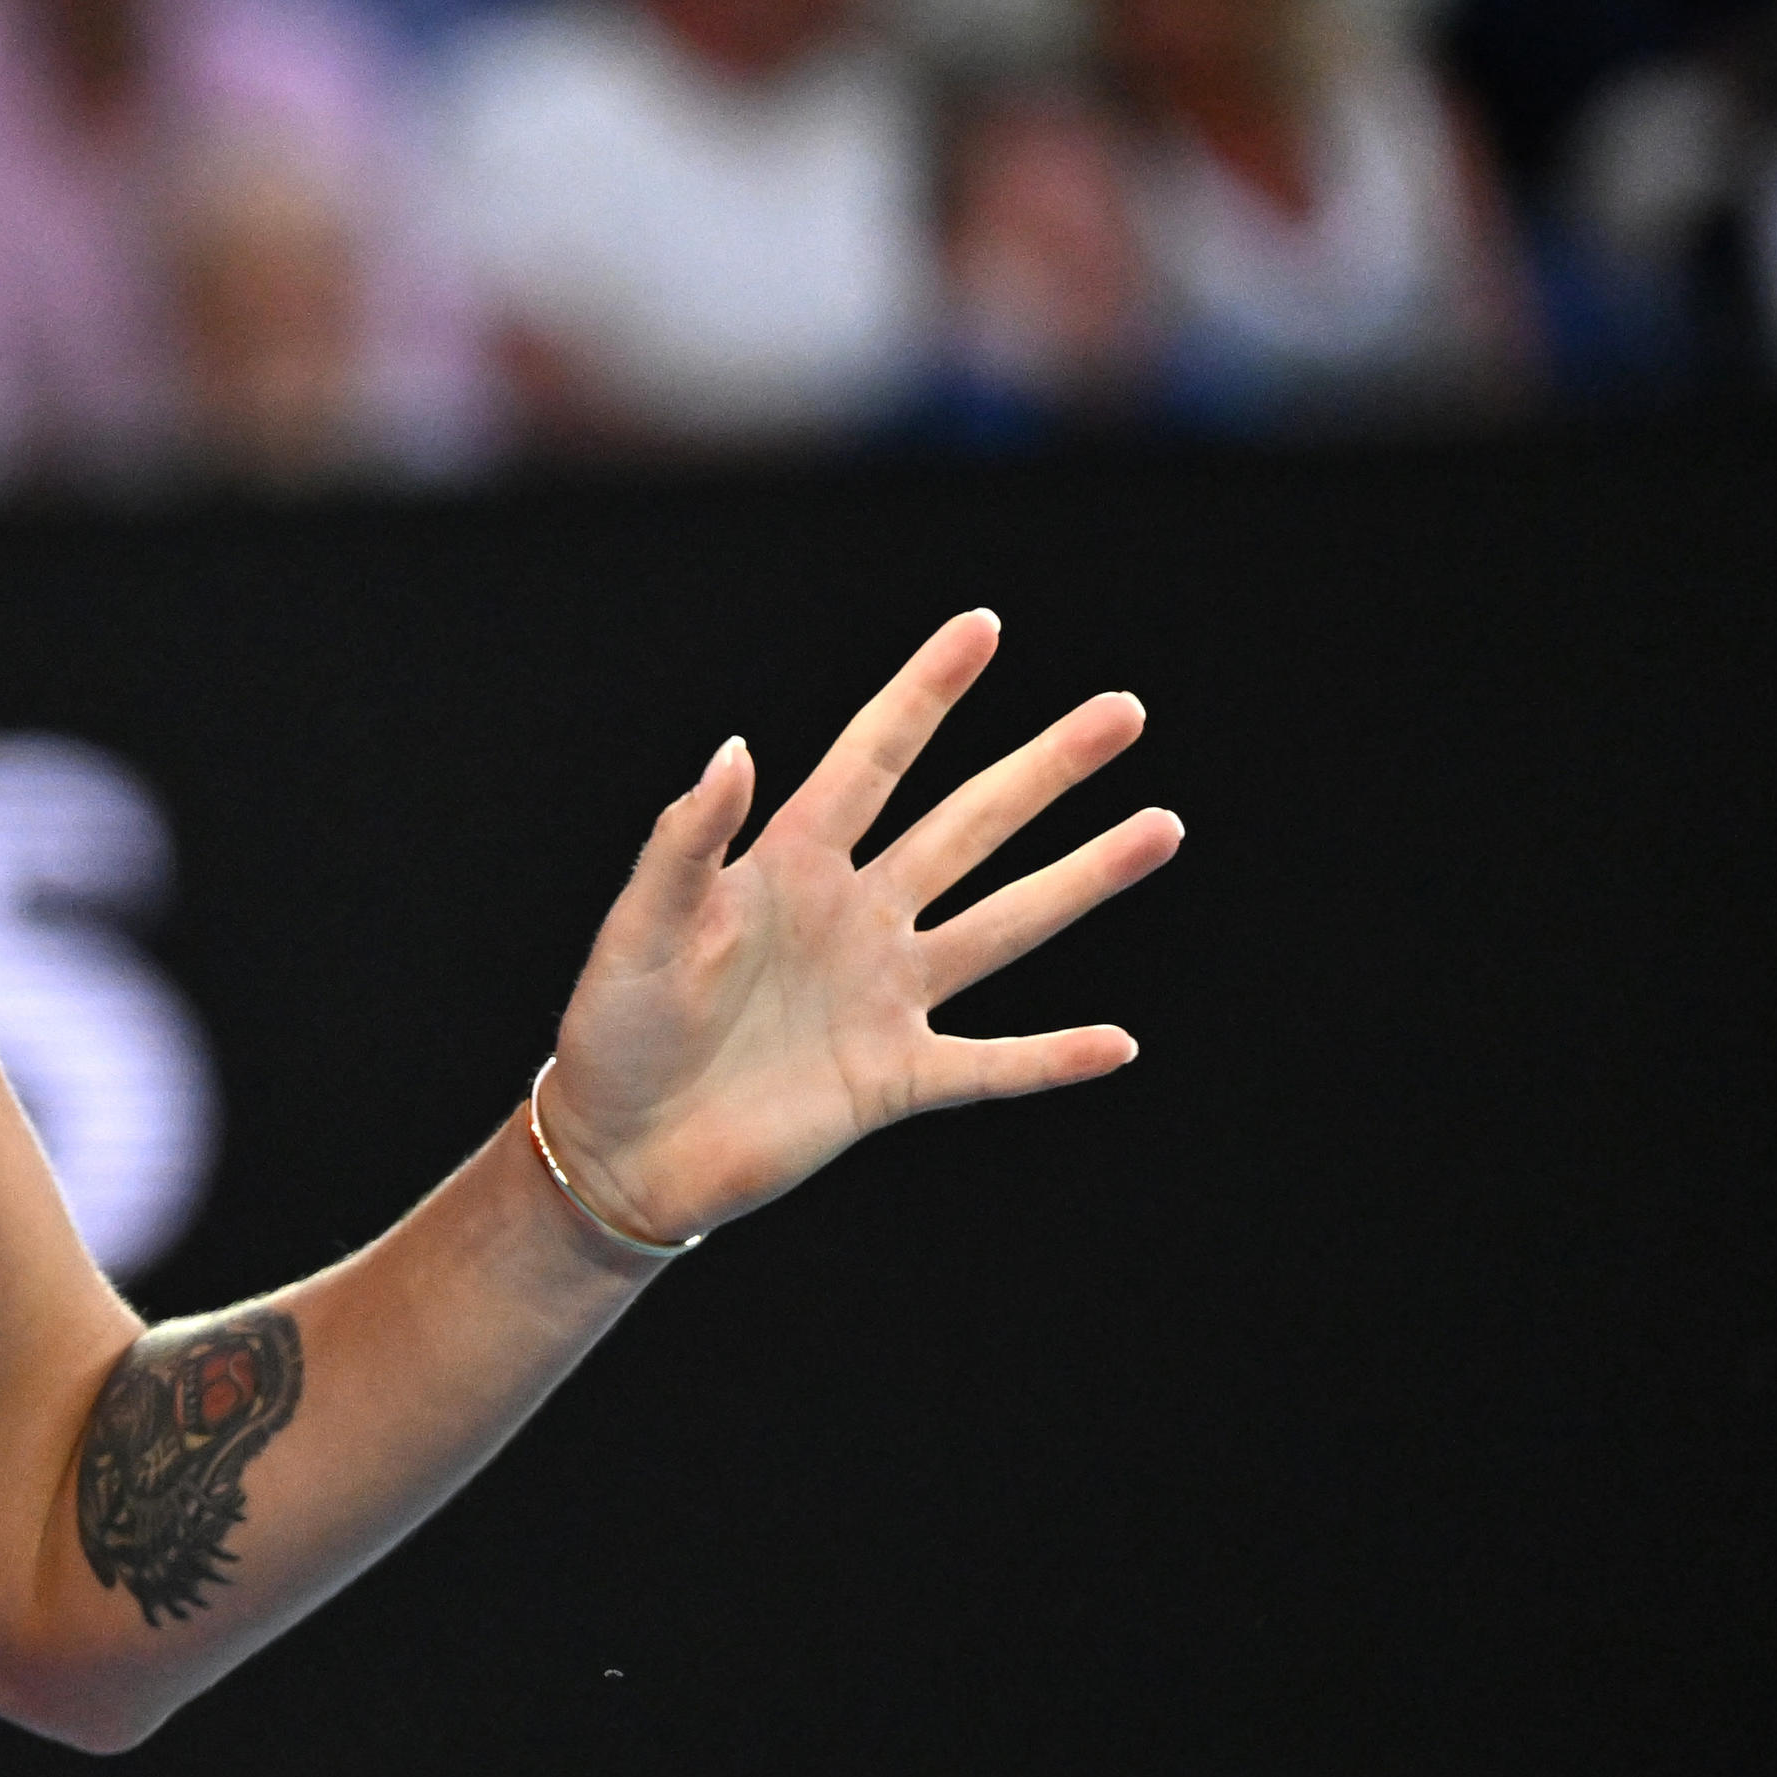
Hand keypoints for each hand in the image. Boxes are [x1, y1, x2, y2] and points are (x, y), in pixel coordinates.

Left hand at [541, 610, 1180, 1246]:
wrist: (618, 1149)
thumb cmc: (616, 1029)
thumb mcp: (639, 927)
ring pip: (1005, 926)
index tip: (983, 627)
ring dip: (1082, 879)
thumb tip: (736, 746)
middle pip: (968, 826)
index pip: (873, 760)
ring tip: (1160, 827)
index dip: (925, 694)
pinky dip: (1050, 1059)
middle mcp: (853, 917)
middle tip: (1123, 713)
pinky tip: (1117, 1044)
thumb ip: (685, 841)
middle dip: (1044, 771)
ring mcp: (882, 997)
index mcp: (788, 866)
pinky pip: (989, 1066)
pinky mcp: (892, 1080)